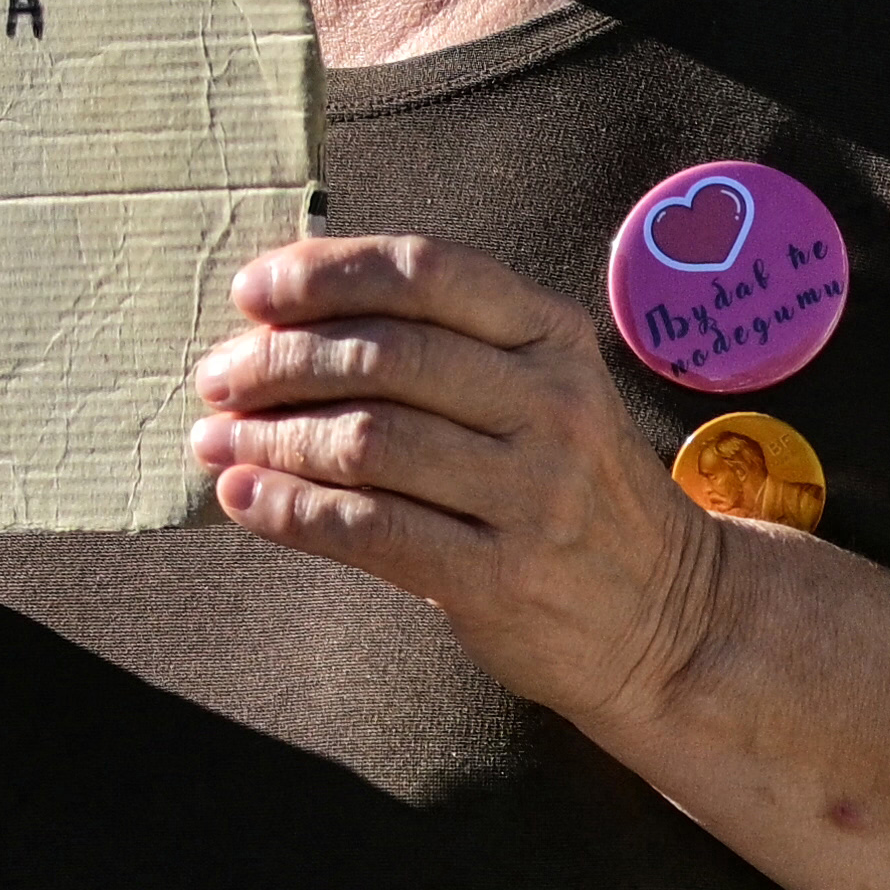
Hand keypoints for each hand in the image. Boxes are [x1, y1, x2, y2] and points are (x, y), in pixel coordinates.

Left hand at [188, 224, 722, 741]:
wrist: (672, 616)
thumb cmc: (575, 494)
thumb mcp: (547, 392)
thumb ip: (448, 350)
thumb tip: (283, 327)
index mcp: (555, 337)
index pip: (425, 273)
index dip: (324, 274)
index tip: (253, 294)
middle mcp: (552, 405)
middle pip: (384, 356)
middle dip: (278, 362)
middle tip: (218, 379)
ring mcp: (533, 494)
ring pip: (368, 442)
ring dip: (271, 438)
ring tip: (217, 441)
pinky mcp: (503, 577)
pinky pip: (371, 530)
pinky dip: (291, 511)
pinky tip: (243, 500)